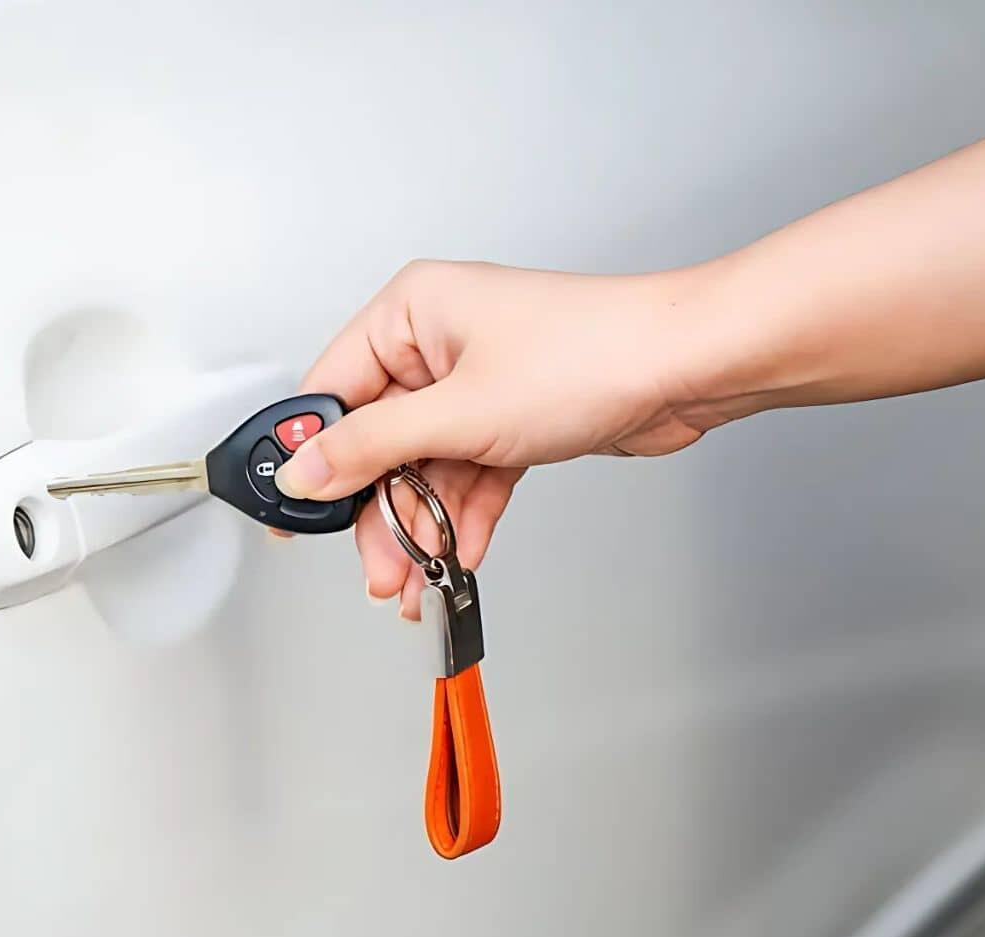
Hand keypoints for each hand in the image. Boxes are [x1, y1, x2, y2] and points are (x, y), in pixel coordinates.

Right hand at [276, 259, 738, 619]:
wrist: (687, 368)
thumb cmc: (592, 354)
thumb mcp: (459, 413)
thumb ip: (371, 448)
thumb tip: (304, 471)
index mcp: (412, 311)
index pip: (333, 390)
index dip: (313, 457)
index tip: (297, 513)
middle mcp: (439, 342)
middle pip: (378, 440)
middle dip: (379, 511)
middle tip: (377, 567)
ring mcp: (478, 383)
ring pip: (425, 467)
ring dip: (422, 527)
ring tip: (417, 578)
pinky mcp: (513, 417)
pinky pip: (467, 474)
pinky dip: (463, 517)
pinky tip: (460, 556)